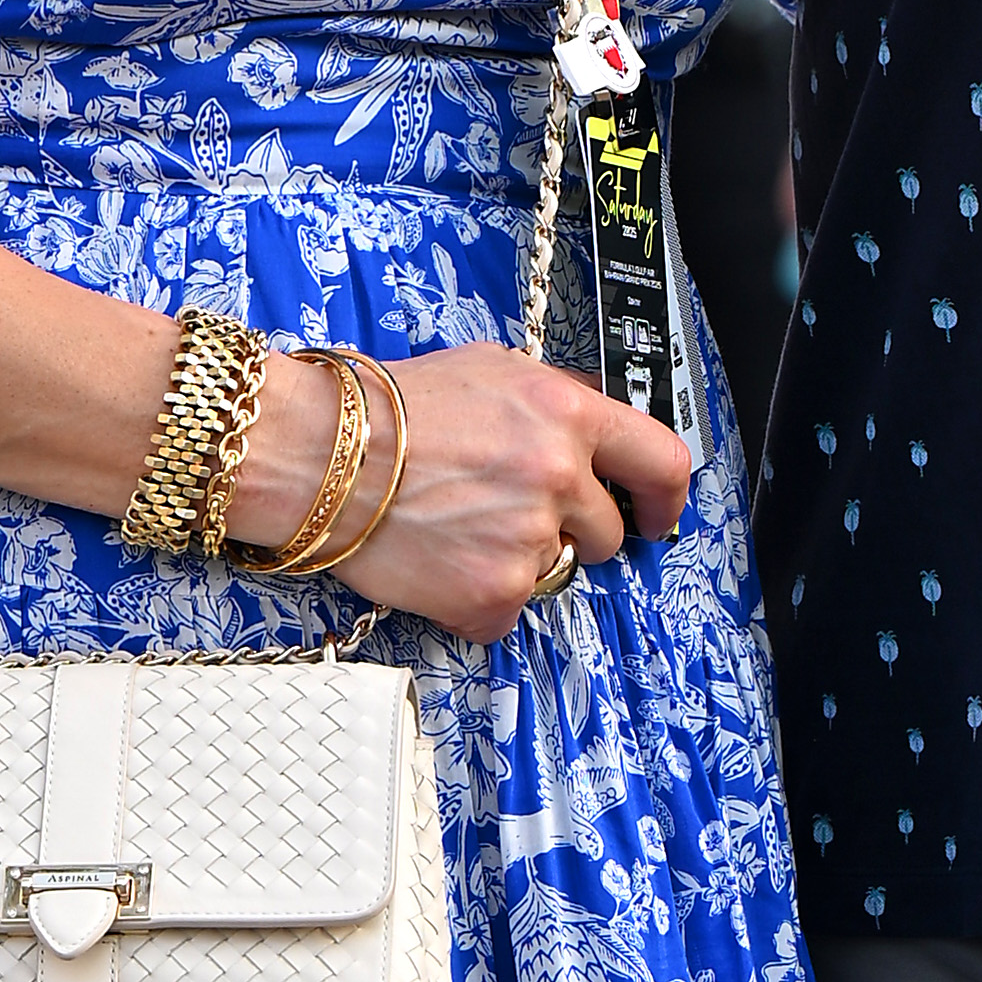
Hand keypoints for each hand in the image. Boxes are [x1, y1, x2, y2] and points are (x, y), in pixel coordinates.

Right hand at [335, 349, 689, 640]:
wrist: (317, 457)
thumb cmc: (385, 410)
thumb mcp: (489, 370)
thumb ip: (553, 403)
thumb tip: (592, 430)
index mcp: (565, 414)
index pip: (661, 461)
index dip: (665, 498)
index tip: (655, 514)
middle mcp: (557, 476)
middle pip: (605, 532)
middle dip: (567, 530)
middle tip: (506, 514)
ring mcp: (528, 539)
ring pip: (552, 571)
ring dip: (515, 560)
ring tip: (458, 527)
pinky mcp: (494, 593)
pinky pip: (509, 611)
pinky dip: (477, 598)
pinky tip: (439, 560)